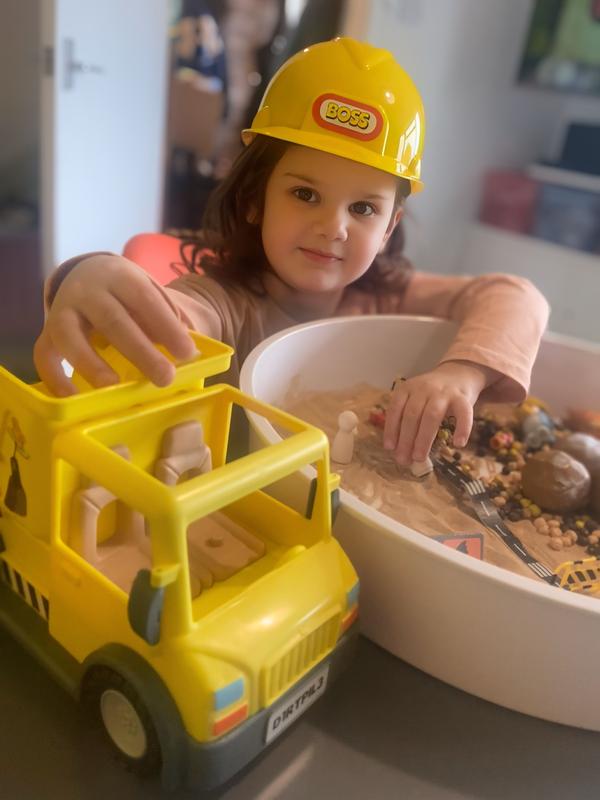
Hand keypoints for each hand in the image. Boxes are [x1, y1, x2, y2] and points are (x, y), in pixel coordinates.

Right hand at [34, 254, 196, 395]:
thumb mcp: (150, 294)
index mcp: (122, 277)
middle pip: (112, 320)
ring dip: (90, 363)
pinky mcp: (48, 332)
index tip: (187, 353)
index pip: (145, 299)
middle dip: (140, 351)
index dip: (166, 326)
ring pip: (69, 335)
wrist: (89, 274)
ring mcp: (63, 309)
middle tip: (165, 378)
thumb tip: (186, 354)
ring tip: (113, 387)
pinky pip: (43, 354)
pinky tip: (72, 397)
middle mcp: (88, 290)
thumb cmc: (129, 294)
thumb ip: (166, 318)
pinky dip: (54, 377)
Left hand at [383, 361, 497, 463]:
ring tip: (419, 457)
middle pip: (412, 415)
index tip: (389, 448)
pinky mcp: (462, 397)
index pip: (395, 409)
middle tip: (404, 460)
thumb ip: (406, 419)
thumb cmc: (431, 394)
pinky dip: (462, 428)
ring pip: (432, 416)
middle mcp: (423, 388)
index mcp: (407, 388)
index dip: (391, 429)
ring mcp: (443, 392)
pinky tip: (458, 444)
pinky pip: (463, 413)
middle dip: (406, 440)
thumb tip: (398, 449)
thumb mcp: (414, 399)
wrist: (458, 373)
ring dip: (424, 439)